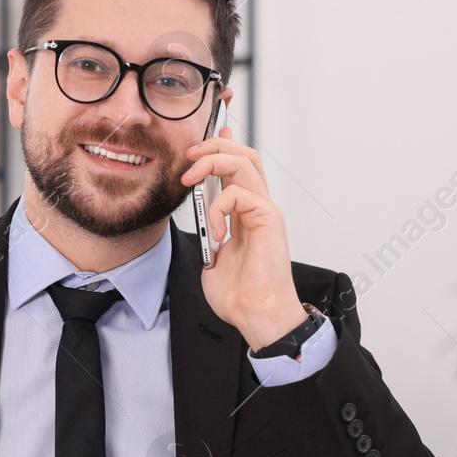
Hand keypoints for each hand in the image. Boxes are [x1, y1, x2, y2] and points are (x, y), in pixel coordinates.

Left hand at [181, 125, 307, 350]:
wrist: (258, 315)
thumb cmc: (239, 294)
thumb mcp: (213, 258)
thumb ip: (210, 236)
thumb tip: (204, 228)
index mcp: (246, 213)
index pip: (238, 167)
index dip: (222, 146)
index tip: (198, 141)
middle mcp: (258, 206)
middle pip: (244, 154)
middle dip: (214, 145)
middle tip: (188, 156)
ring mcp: (265, 210)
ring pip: (244, 162)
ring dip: (212, 163)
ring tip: (191, 179)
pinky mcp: (268, 218)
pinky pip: (239, 193)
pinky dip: (218, 207)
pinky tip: (216, 233)